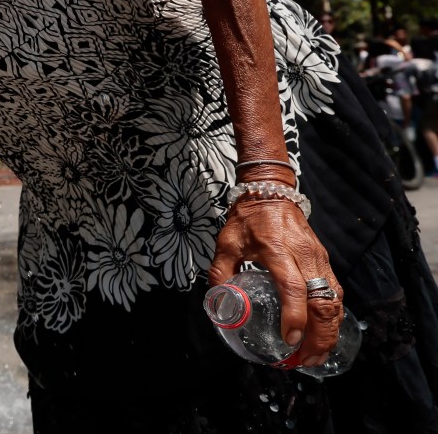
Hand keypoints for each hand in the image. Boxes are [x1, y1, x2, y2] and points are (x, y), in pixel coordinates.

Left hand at [209, 196, 342, 367]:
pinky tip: (324, 336)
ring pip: (334, 300)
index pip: (293, 287)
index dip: (294, 316)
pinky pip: (335, 294)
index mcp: (278, 250)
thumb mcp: (227, 243)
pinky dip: (333, 319)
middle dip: (319, 336)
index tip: (290, 340)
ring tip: (316, 356)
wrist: (271, 195)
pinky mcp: (325, 262)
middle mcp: (305, 257)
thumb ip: (220, 272)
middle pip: (322, 301)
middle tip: (306, 360)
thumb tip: (219, 301)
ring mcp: (320, 260)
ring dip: (329, 332)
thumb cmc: (248, 220)